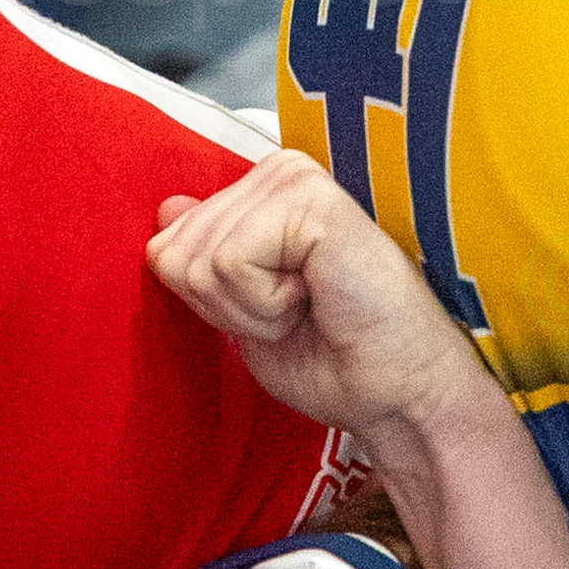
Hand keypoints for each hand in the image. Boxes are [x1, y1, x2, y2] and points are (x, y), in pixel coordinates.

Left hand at [148, 152, 503, 462]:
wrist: (399, 395)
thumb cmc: (338, 360)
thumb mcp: (247, 312)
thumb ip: (208, 258)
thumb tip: (169, 205)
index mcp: (268, 192)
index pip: (169, 243)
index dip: (212, 303)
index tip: (279, 313)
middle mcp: (282, 173)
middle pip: (175, 252)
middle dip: (227, 307)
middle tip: (299, 315)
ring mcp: (297, 180)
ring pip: (198, 260)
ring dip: (250, 310)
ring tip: (311, 307)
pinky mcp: (312, 201)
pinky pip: (229, 265)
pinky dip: (265, 307)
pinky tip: (317, 299)